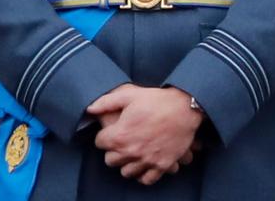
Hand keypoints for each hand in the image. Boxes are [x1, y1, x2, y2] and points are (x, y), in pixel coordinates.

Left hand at [87, 84, 201, 184]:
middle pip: (110, 160)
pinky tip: (143, 164)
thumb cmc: (156, 100)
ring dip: (126, 163)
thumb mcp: (129, 95)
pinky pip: (146, 179)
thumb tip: (90, 109)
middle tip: (120, 142)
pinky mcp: (162, 165)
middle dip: (112, 151)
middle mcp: (131, 151)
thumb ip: (106, 102)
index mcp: (120, 135)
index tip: (111, 131)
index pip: (100, 143)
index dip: (104, 135)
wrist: (184, 108)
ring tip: (131, 153)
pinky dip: (143, 174)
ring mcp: (147, 160)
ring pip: (126, 172)